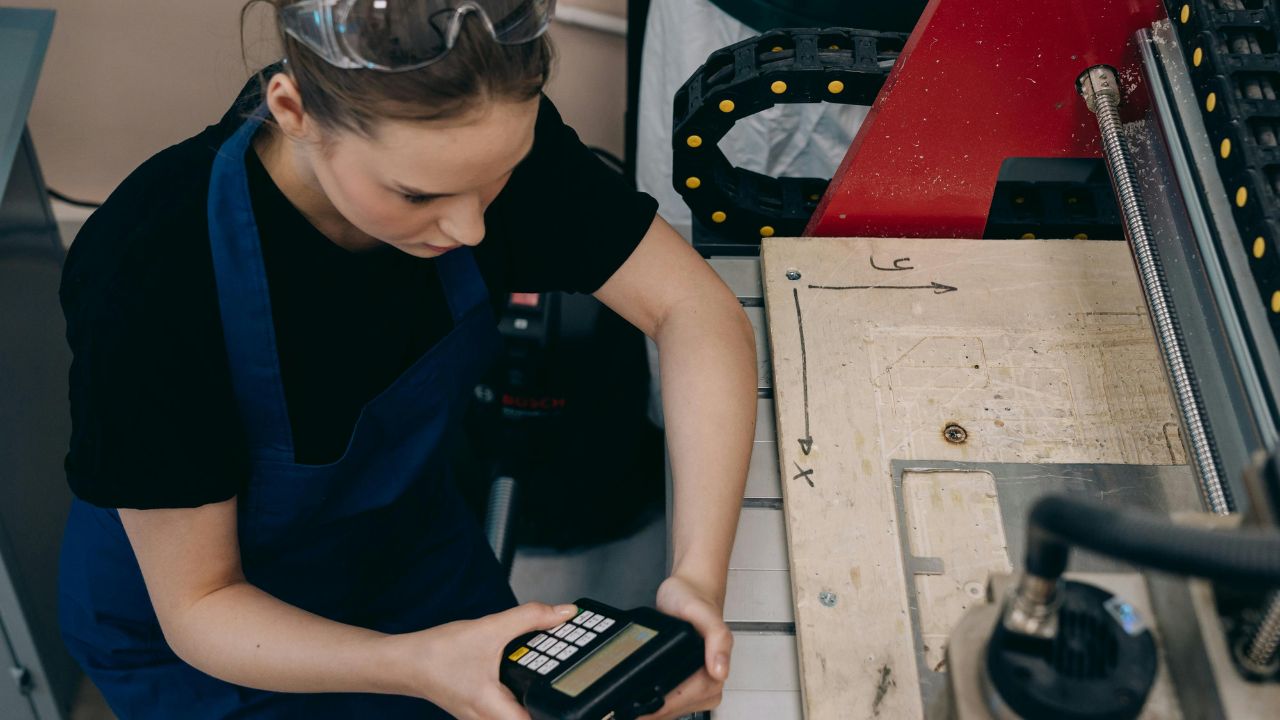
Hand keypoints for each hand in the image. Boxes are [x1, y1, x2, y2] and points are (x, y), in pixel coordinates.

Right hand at [387, 602, 577, 719]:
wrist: (405, 661)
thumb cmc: (437, 654)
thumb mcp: (490, 629)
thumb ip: (530, 618)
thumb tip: (564, 613)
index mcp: (494, 710)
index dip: (560, 716)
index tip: (580, 706)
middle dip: (550, 708)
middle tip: (572, 691)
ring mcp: (484, 719)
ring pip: (520, 718)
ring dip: (536, 704)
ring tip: (554, 684)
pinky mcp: (481, 711)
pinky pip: (509, 712)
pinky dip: (523, 698)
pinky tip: (529, 680)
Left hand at [639, 575, 732, 718]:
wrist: (688, 590)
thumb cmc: (694, 599)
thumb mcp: (703, 612)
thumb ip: (717, 638)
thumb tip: (720, 670)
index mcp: (716, 669)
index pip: (684, 701)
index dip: (658, 705)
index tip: (636, 705)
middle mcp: (710, 681)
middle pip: (675, 710)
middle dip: (652, 710)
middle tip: (627, 705)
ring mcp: (697, 685)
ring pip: (671, 710)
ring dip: (652, 710)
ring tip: (632, 702)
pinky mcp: (685, 684)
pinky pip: (668, 703)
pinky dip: (654, 703)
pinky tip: (642, 697)